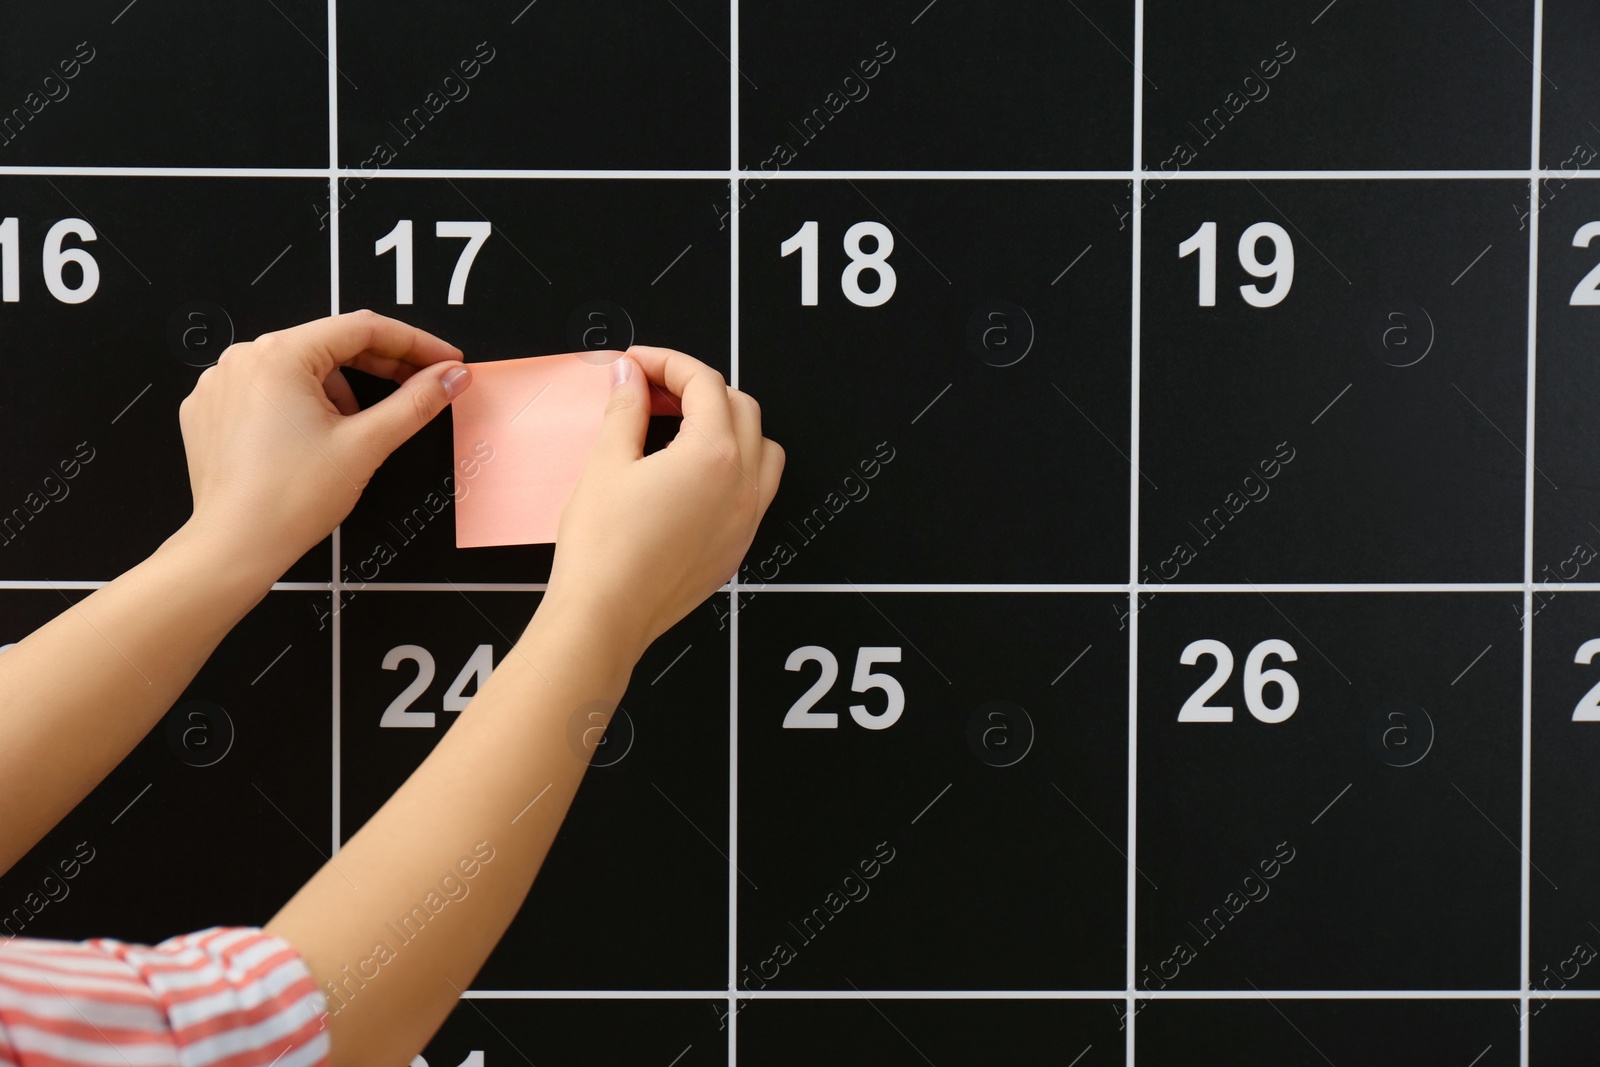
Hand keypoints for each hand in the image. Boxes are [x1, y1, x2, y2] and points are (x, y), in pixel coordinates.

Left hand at [176, 310, 470, 579]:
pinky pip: (269, 389)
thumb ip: (416, 403)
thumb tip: (450, 377)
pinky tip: (315, 437)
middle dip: (382, 366)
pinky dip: (301, 403)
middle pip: (330, 344)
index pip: (363, 328)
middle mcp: (243, 358)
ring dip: (340, 388)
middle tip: (423, 386)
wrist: (233, 548)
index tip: (445, 361)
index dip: (415, 343)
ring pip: (301, 368)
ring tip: (357, 430)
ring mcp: (221, 382)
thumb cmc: (288, 501)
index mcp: (280, 355)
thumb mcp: (366, 445)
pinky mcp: (211, 409)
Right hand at [544, 345, 783, 662]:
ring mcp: (747, 517)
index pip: (704, 383)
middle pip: (740, 407)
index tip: (636, 365)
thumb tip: (631, 378)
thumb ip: (626, 410)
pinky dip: (733, 466)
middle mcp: (743, 484)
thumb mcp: (606, 464)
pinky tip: (690, 473)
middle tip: (650, 393)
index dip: (666, 363)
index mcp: (713, 455)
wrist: (606, 615)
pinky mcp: (738, 544)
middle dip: (697, 390)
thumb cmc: (603, 550)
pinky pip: (755, 489)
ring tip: (679, 429)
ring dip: (727, 426)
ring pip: (761, 447)